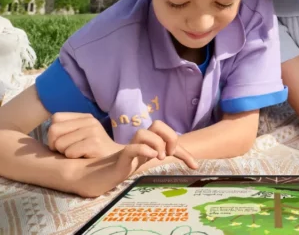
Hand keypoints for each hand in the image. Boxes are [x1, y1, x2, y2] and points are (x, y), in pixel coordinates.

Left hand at [47, 113, 122, 158]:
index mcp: (85, 117)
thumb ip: (66, 131)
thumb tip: (45, 135)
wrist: (119, 163)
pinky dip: (72, 158)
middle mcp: (90, 121)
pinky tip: (83, 158)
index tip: (61, 144)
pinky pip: (70, 152)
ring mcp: (93, 131)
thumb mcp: (82, 136)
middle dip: (54, 145)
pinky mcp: (96, 143)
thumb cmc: (94, 152)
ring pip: (60, 143)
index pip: (56, 118)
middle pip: (54, 130)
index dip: (54, 133)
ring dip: (64, 153)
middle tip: (65, 153)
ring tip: (77, 155)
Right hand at [72, 121, 199, 197]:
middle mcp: (142, 142)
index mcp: (150, 142)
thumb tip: (192, 164)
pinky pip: (132, 147)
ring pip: (144, 132)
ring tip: (159, 157)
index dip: (185, 151)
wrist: (103, 175)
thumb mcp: (150, 163)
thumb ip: (164, 158)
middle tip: (169, 153)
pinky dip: (144, 150)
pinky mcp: (121, 156)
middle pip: (158, 124)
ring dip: (157, 143)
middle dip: (169, 136)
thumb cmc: (126, 168)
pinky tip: (151, 157)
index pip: (170, 135)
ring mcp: (131, 147)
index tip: (195, 166)